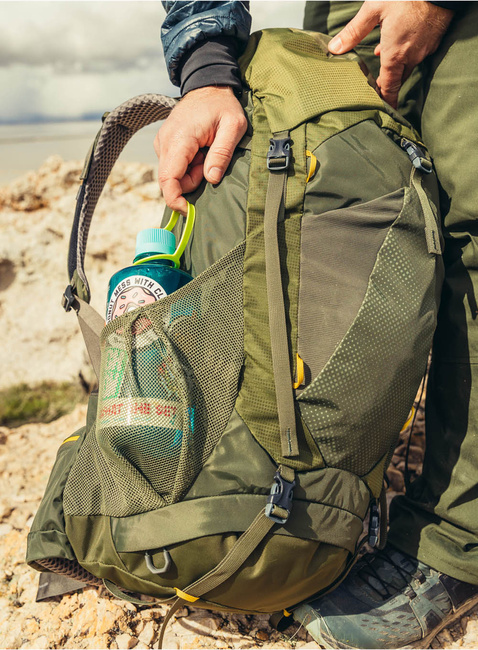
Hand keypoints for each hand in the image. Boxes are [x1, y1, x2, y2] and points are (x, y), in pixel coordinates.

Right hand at [154, 85, 246, 213]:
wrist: (208, 86)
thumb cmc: (223, 105)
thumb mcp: (234, 126)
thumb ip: (222, 153)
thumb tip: (211, 179)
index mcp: (179, 139)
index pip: (168, 179)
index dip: (175, 200)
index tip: (188, 211)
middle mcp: (165, 142)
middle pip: (172, 180)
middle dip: (193, 181)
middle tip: (211, 163)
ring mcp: (162, 143)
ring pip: (174, 175)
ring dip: (193, 173)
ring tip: (207, 152)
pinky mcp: (165, 145)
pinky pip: (175, 167)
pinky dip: (189, 166)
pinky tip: (200, 150)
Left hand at [328, 1, 453, 108]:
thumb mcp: (374, 8)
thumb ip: (354, 31)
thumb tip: (334, 48)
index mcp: (395, 55)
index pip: (389, 88)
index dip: (384, 101)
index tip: (381, 111)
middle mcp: (411, 57)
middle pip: (397, 79)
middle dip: (387, 82)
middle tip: (375, 83)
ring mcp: (425, 50)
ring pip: (407, 66)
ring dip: (396, 64)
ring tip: (383, 55)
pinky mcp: (434, 41)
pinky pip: (418, 54)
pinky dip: (407, 53)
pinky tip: (399, 41)